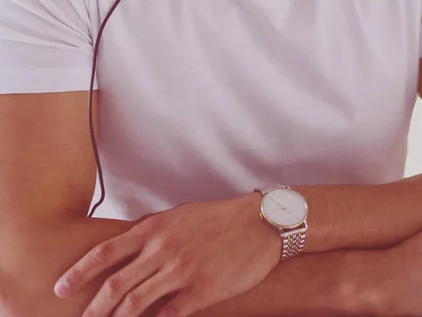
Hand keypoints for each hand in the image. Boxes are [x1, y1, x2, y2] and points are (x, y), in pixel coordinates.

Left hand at [53, 195, 280, 316]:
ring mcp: (182, 271)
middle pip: (116, 285)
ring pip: (136, 305)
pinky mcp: (201, 291)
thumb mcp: (182, 215)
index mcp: (156, 227)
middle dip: (92, 309)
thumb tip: (131, 246)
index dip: (79, 272)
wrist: (260, 222)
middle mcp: (163, 249)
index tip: (61, 287)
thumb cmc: (220, 217)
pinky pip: (168, 315)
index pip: (106, 252)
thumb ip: (155, 231)